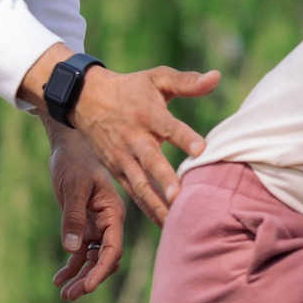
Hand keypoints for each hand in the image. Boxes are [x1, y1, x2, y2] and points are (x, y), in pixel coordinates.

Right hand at [19, 46, 221, 224]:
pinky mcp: (117, 171)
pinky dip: (149, 209)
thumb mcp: (156, 78)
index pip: (168, 127)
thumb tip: (216, 77)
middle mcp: (134, 139)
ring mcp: (123, 158)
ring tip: (175, 223)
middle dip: (164, 180)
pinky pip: (134, 194)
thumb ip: (186, 82)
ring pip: (140, 185)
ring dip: (156, 204)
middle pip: (150, 162)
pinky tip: (166, 226)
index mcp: (147, 115)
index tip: (201, 149)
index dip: (184, 137)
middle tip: (180, 197)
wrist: (86, 99)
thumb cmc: (131, 89)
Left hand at [46, 128, 124, 301]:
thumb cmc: (73, 162)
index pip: (113, 248)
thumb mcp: (72, 188)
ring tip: (64, 294)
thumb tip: (72, 249)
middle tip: (70, 296)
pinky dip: (71, 266)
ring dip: (80, 277)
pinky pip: (80, 253)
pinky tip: (58, 280)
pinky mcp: (82, 227)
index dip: (102, 269)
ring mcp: (96, 227)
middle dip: (89, 279)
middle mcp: (108, 223)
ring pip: (93, 259)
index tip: (88, 286)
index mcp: (113, 213)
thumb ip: (73, 217)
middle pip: (104, 259)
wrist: (66, 148)